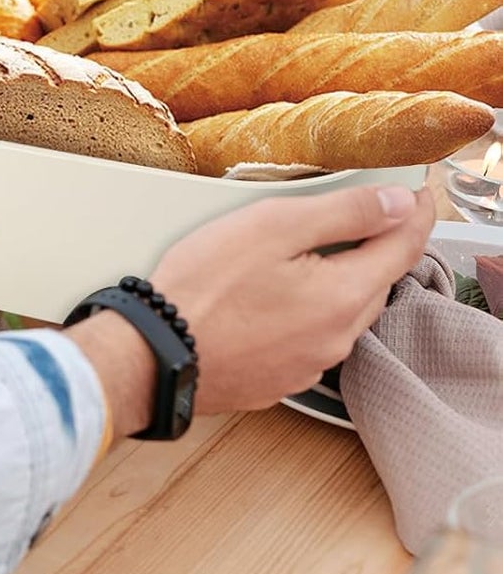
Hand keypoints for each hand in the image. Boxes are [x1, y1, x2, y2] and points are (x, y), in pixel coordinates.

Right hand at [145, 183, 433, 416]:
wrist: (156, 353)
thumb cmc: (203, 288)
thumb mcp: (272, 227)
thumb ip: (343, 213)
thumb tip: (397, 205)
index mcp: (344, 295)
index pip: (404, 248)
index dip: (415, 215)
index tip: (418, 194)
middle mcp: (337, 337)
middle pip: (376, 282)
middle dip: (378, 247)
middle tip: (367, 215)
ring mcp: (309, 364)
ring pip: (342, 313)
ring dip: (340, 282)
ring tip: (311, 255)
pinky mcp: (279, 379)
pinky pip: (311, 338)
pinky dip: (307, 313)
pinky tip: (275, 298)